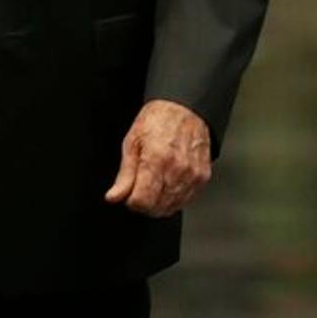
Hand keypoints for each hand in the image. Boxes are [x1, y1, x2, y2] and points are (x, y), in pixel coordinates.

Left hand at [105, 100, 212, 217]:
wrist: (184, 108)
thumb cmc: (158, 121)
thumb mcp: (132, 143)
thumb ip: (124, 175)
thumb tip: (114, 197)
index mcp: (157, 160)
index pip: (141, 202)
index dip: (131, 201)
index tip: (129, 192)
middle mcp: (177, 170)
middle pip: (156, 208)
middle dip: (144, 204)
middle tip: (141, 187)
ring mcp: (192, 175)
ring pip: (171, 208)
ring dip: (159, 203)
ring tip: (155, 184)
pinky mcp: (202, 177)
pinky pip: (185, 200)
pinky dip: (174, 198)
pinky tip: (168, 184)